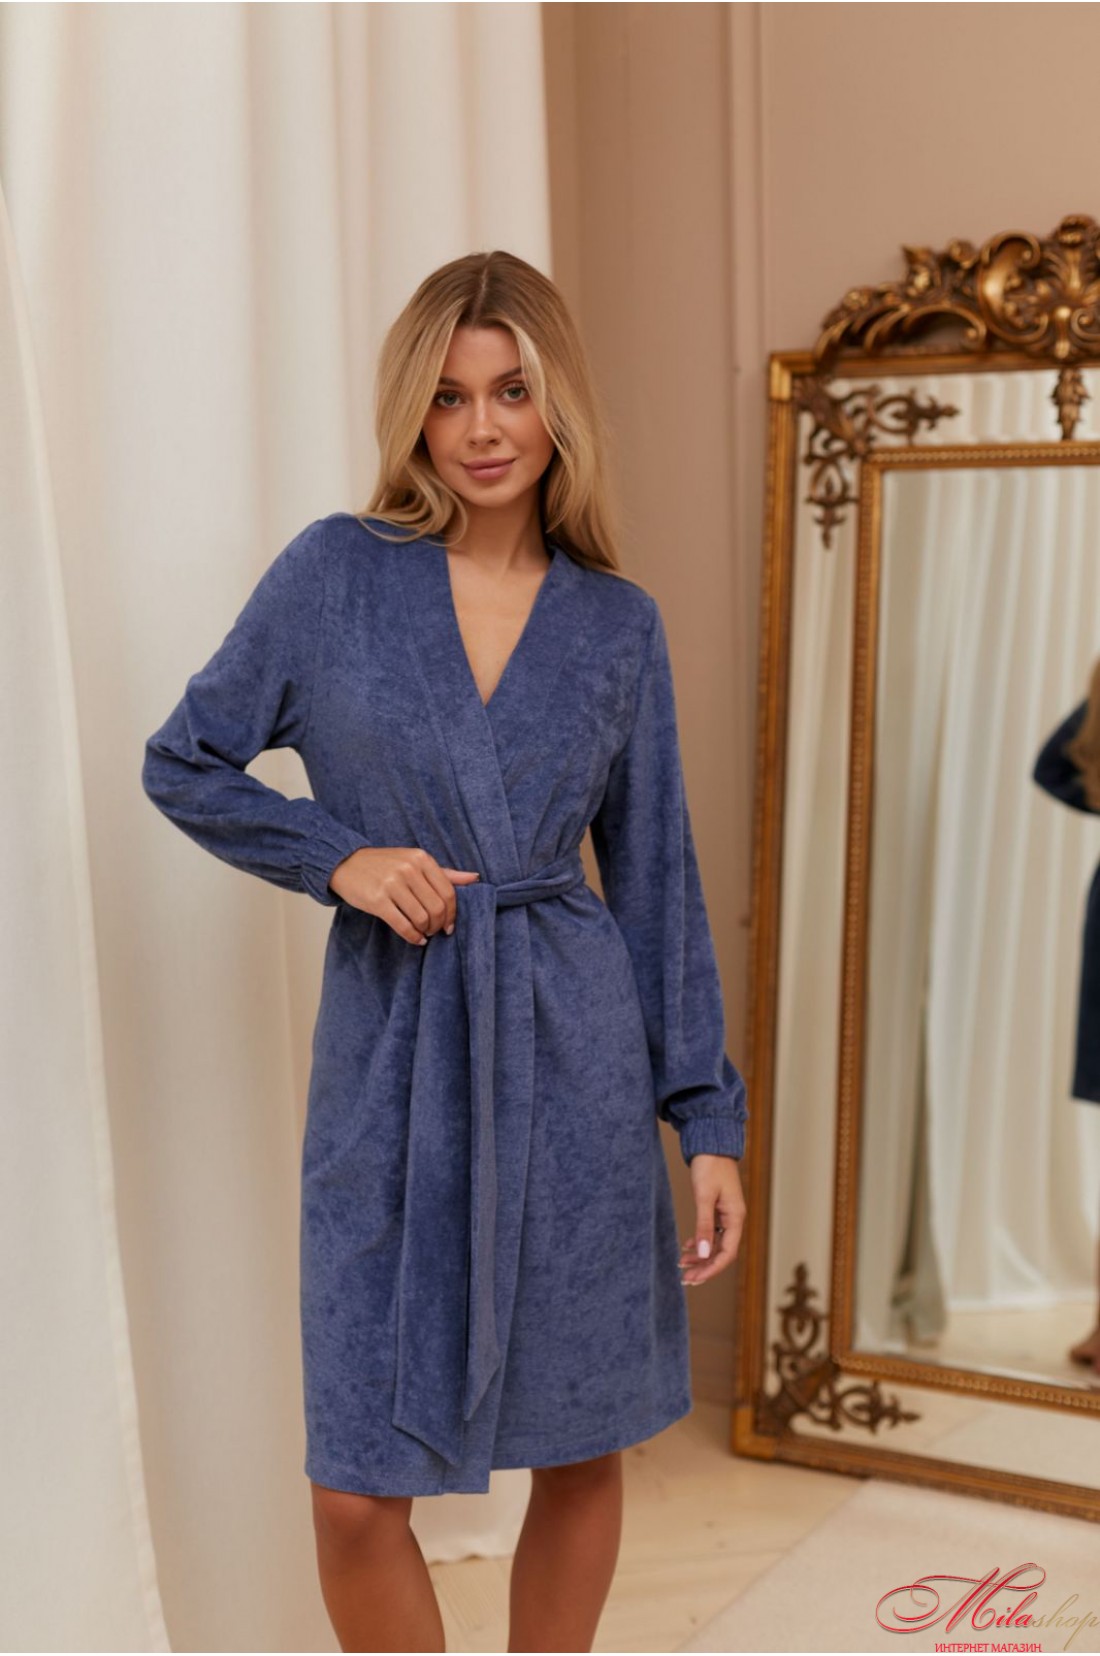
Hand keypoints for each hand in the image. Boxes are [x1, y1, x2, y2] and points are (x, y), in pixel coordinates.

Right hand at [327, 846, 481, 943]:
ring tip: (423, 933)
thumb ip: (444, 873)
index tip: (449, 925)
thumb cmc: (384, 865)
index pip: (448, 892)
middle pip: (437, 907)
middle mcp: (408, 869)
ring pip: (421, 918)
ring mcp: (392, 884)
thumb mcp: (414, 861)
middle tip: (435, 931)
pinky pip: (402, 925)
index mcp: (421, 858)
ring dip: (426, 931)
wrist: (345, 863)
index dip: (452, 913)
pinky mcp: (377, 900)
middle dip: (439, 925)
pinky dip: (412, 936)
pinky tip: (415, 939)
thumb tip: (475, 878)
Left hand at [679, 1153, 745, 1285]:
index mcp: (735, 1218)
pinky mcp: (718, 1208)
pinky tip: (688, 1245)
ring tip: (682, 1264)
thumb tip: (703, 1254)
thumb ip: (703, 1225)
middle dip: (704, 1267)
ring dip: (700, 1256)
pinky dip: (700, 1241)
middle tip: (686, 1279)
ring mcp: (727, 1214)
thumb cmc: (710, 1166)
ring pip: (716, 1243)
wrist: (711, 1143)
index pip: (726, 1254)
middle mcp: (734, 1219)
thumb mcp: (704, 1196)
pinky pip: (712, 1232)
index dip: (711, 1269)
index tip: (695, 1279)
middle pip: (721, 1252)